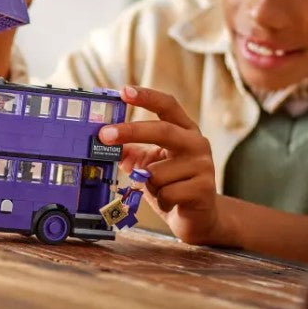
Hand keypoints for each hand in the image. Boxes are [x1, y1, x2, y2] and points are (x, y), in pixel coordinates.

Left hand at [99, 86, 233, 245]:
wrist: (198, 218)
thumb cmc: (171, 185)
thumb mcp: (149, 164)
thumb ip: (131, 151)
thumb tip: (104, 141)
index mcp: (185, 131)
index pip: (167, 106)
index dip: (146, 96)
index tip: (123, 91)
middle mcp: (197, 143)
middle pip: (161, 130)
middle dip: (130, 131)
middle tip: (104, 135)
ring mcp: (204, 165)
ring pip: (156, 172)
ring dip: (149, 185)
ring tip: (162, 191)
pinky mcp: (203, 188)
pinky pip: (165, 192)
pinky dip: (160, 200)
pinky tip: (171, 203)